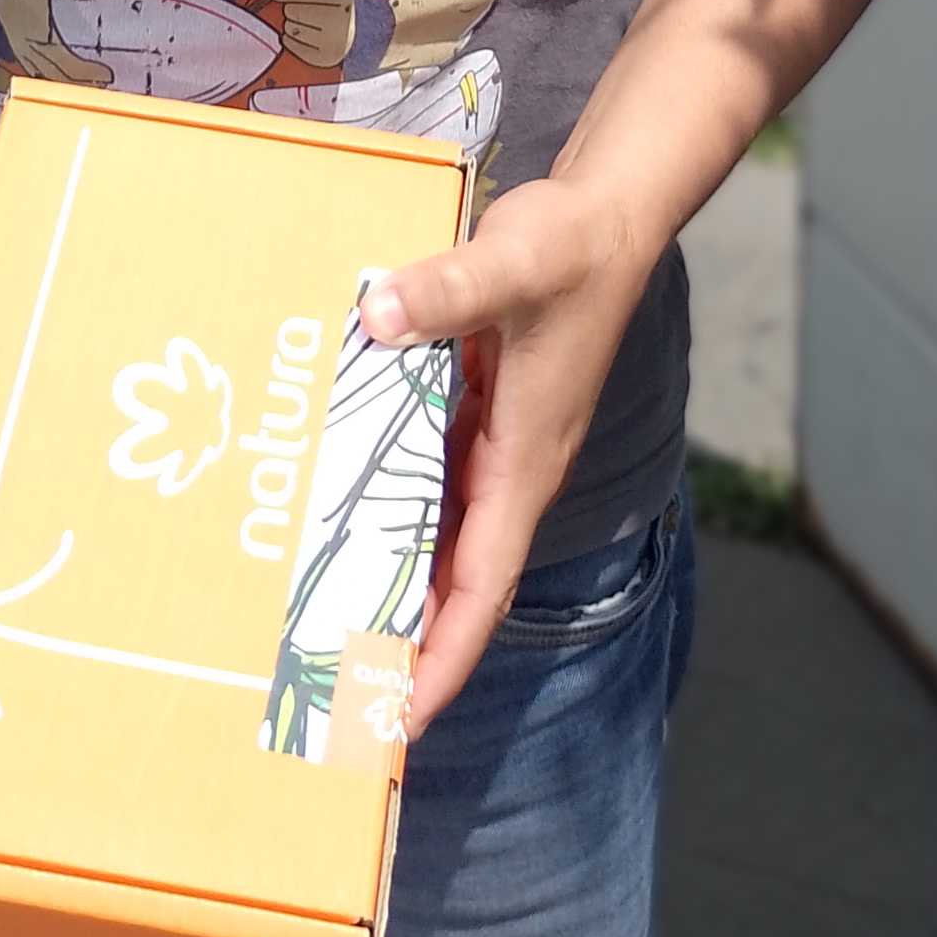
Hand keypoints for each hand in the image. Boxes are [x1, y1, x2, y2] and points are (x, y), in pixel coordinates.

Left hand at [360, 175, 655, 734]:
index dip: (443, 658)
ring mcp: (500, 445)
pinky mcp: (484, 412)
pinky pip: (435, 487)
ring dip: (398, 587)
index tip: (400, 722)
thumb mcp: (511, 263)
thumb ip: (447, 290)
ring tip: (327, 635)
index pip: (483, 588)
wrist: (610, 214)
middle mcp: (514, 468)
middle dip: (407, 647)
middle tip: (335, 703)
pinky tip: (345, 524)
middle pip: (460, 584)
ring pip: (444, 540)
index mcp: (526, 462)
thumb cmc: (572, 247)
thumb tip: (379, 312)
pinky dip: (397, 518)